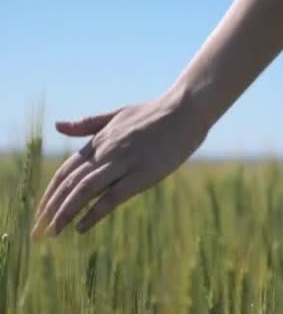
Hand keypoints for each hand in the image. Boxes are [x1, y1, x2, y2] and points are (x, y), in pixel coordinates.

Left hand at [31, 93, 207, 238]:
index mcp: (100, 139)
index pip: (66, 171)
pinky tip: (81, 228)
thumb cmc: (156, 112)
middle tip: (39, 230)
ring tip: (53, 232)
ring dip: (65, 213)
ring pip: (85, 191)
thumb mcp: (117, 114)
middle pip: (70, 184)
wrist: (185, 109)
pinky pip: (112, 197)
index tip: (41, 211)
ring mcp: (123, 162)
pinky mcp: (142, 174)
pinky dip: (93, 213)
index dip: (51, 192)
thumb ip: (88, 124)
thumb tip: (57, 126)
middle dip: (51, 208)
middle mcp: (106, 152)